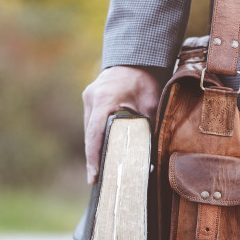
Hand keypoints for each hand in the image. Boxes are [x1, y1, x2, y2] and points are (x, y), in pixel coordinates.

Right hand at [82, 66, 162, 183]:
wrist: (136, 58)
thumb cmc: (145, 79)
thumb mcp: (150, 102)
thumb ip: (148, 124)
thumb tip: (150, 151)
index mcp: (104, 98)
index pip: (95, 133)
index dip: (93, 157)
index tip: (93, 176)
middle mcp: (92, 98)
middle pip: (90, 135)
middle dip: (93, 158)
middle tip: (98, 180)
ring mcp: (89, 98)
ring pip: (89, 130)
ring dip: (94, 148)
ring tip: (100, 172)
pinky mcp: (90, 100)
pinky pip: (91, 123)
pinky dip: (97, 138)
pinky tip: (103, 152)